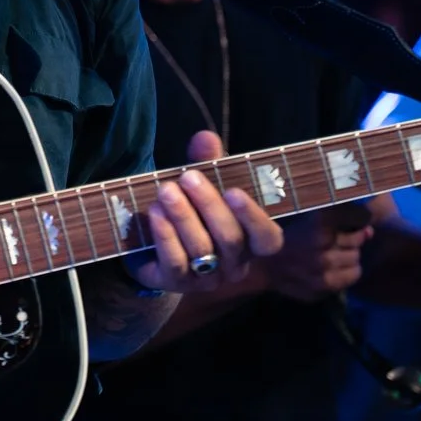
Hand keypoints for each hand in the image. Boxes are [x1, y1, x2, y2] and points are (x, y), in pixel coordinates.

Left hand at [125, 130, 284, 294]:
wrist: (152, 246)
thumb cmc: (191, 211)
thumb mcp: (202, 184)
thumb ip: (207, 162)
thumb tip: (206, 137)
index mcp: (251, 241)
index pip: (268, 239)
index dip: (254, 218)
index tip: (234, 191)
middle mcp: (235, 264)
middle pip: (231, 240)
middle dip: (209, 206)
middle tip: (188, 177)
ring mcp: (207, 278)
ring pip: (203, 250)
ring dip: (183, 217)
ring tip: (166, 191)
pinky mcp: (177, 283)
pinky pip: (175, 263)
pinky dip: (166, 236)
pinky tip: (155, 214)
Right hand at [266, 211, 371, 302]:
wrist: (258, 263)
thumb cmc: (279, 233)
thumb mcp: (305, 214)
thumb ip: (338, 216)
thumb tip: (369, 230)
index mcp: (318, 226)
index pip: (358, 218)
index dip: (355, 218)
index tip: (347, 221)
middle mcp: (324, 250)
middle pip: (358, 240)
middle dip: (350, 238)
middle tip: (334, 239)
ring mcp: (324, 273)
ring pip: (357, 260)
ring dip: (348, 256)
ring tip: (332, 254)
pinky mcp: (323, 289)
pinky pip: (350, 277)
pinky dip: (345, 271)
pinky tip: (331, 267)